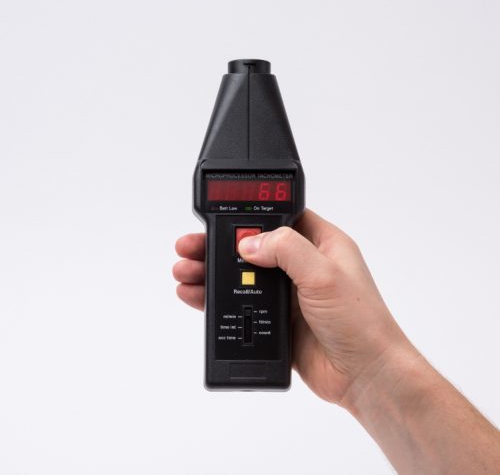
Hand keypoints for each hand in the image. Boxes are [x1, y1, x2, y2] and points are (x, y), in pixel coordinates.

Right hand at [173, 208, 412, 404]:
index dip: (248, 215)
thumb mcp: (323, 273)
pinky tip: (196, 295)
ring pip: (242, 276)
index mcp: (320, 244)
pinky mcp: (277, 320)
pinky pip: (241, 305)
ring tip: (184, 271)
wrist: (364, 375)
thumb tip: (248, 243)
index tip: (219, 218)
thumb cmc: (360, 322)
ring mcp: (288, 294)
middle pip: (251, 247)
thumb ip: (285, 249)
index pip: (278, 218)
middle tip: (190, 247)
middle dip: (219, 246)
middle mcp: (302, 266)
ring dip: (213, 272)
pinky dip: (217, 299)